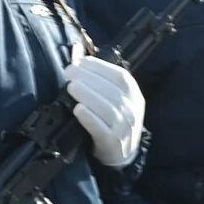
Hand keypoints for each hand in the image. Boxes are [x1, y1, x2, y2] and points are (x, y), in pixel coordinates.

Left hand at [62, 48, 144, 166]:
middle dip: (89, 78)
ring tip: (71, 87)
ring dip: (88, 95)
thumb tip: (76, 51)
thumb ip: (98, 76)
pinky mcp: (112, 142)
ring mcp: (124, 127)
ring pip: (108, 108)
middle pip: (112, 91)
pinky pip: (101, 128)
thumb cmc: (113, 118)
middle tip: (69, 72)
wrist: (121, 152)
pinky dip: (89, 117)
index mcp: (133, 94)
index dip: (100, 67)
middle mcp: (132, 109)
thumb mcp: (113, 97)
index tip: (81, 61)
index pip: (120, 77)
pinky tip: (77, 109)